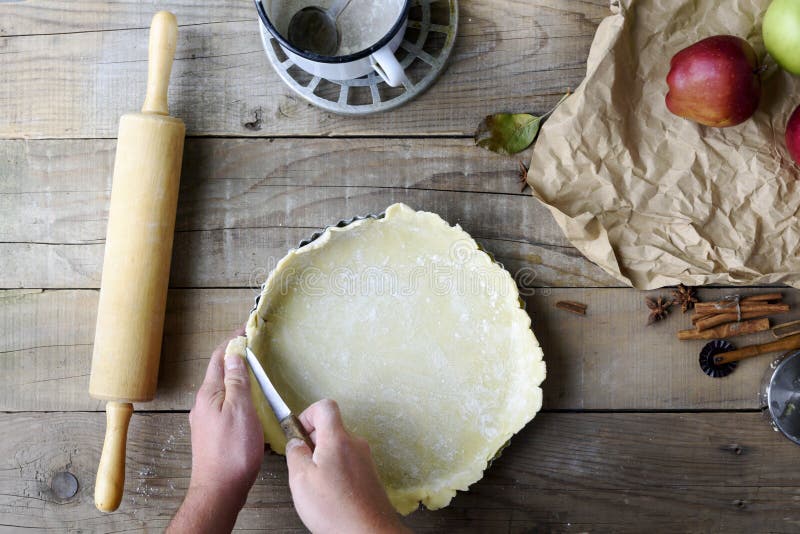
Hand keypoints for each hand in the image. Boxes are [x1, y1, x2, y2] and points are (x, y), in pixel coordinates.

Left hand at [167, 330, 263, 533]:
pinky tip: (250, 402)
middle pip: (220, 372)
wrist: (220, 489)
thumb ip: (237, 380)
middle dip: (235, 356)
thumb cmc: (232, 451)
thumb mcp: (240, 409)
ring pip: (223, 389)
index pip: (219, 357)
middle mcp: (203, 403)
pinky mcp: (213, 433)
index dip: (233, 341)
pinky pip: (226, 405)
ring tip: (255, 371)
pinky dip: (238, 395)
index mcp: (209, 393)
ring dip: (238, 377)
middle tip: (254, 347)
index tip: (247, 330)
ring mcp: (206, 419)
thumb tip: (234, 353)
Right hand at [286, 399, 408, 533]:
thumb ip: (295, 454)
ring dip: (324, 458)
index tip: (298, 433)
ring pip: (338, 446)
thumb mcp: (301, 479)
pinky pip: (347, 462)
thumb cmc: (335, 509)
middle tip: (303, 464)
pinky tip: (330, 493)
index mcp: (337, 439)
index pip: (325, 406)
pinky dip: (335, 471)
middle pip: (331, 427)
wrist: (368, 533)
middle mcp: (355, 444)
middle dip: (313, 441)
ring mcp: (364, 459)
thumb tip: (295, 442)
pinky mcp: (369, 474)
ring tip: (316, 484)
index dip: (307, 414)